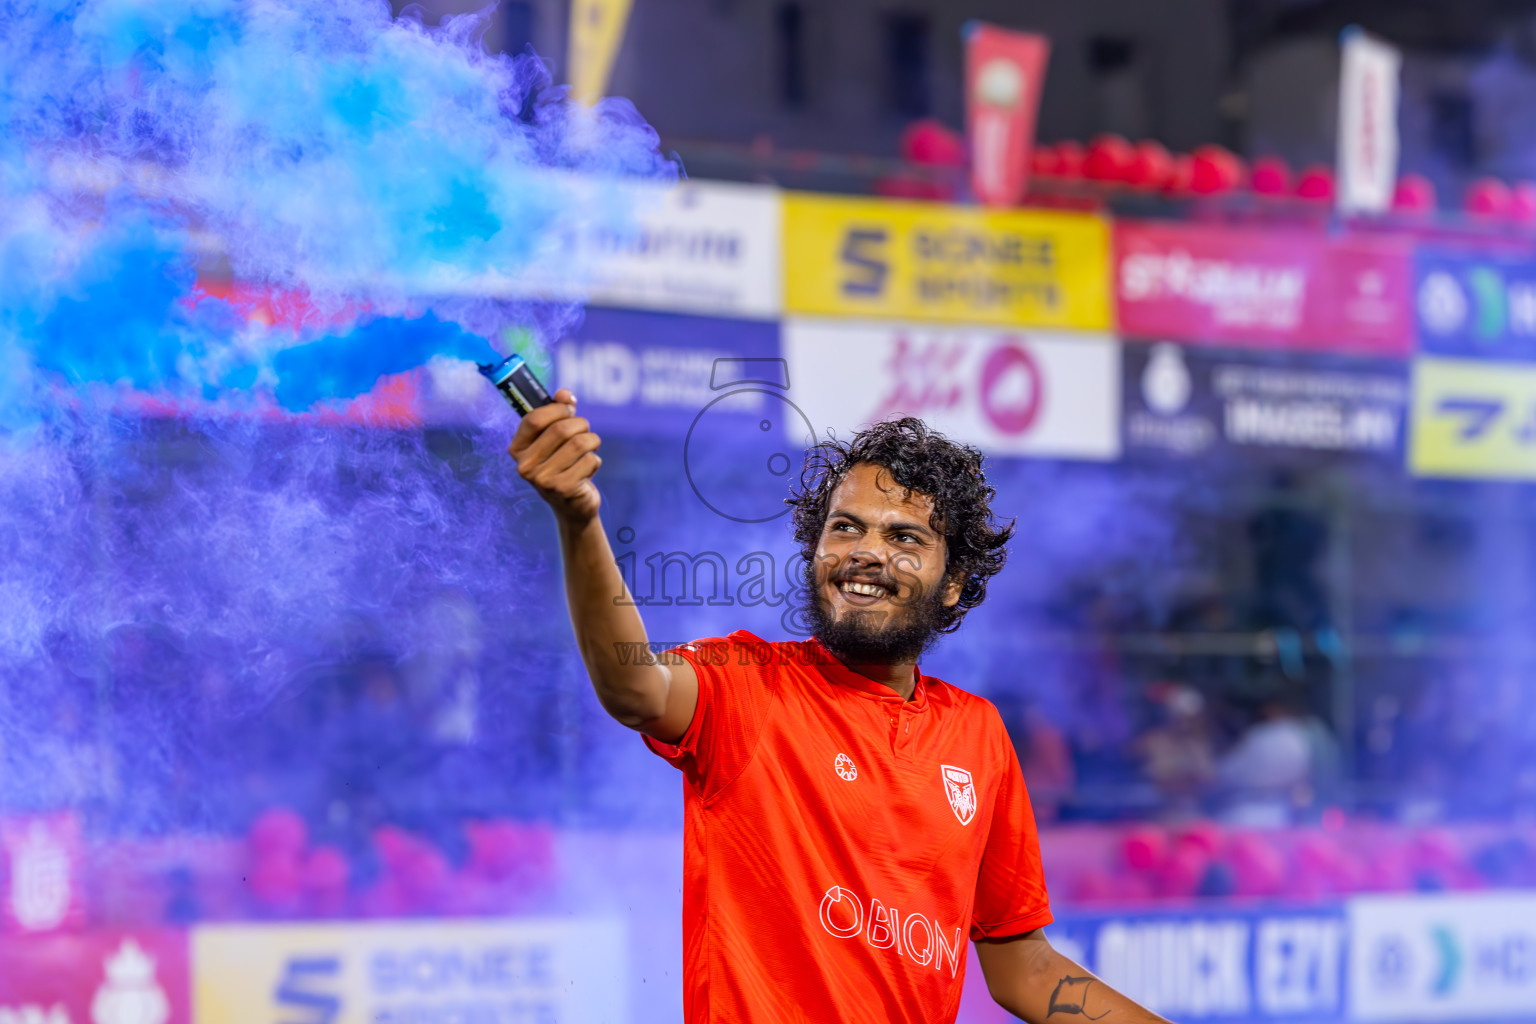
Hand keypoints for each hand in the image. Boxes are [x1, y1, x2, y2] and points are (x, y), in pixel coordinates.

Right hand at [510, 389, 601, 523]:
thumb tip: (564, 394)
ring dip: (592, 441)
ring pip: (580, 443)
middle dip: (580, 424)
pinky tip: (587, 470)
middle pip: (561, 429)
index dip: (557, 409)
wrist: (571, 505)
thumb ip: (558, 412)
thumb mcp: (555, 438)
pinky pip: (590, 460)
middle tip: (585, 430)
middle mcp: (525, 466)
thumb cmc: (562, 463)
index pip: (534, 419)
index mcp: (517, 449)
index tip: (569, 409)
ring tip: (590, 448)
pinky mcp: (564, 489)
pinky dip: (595, 461)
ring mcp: (543, 480)